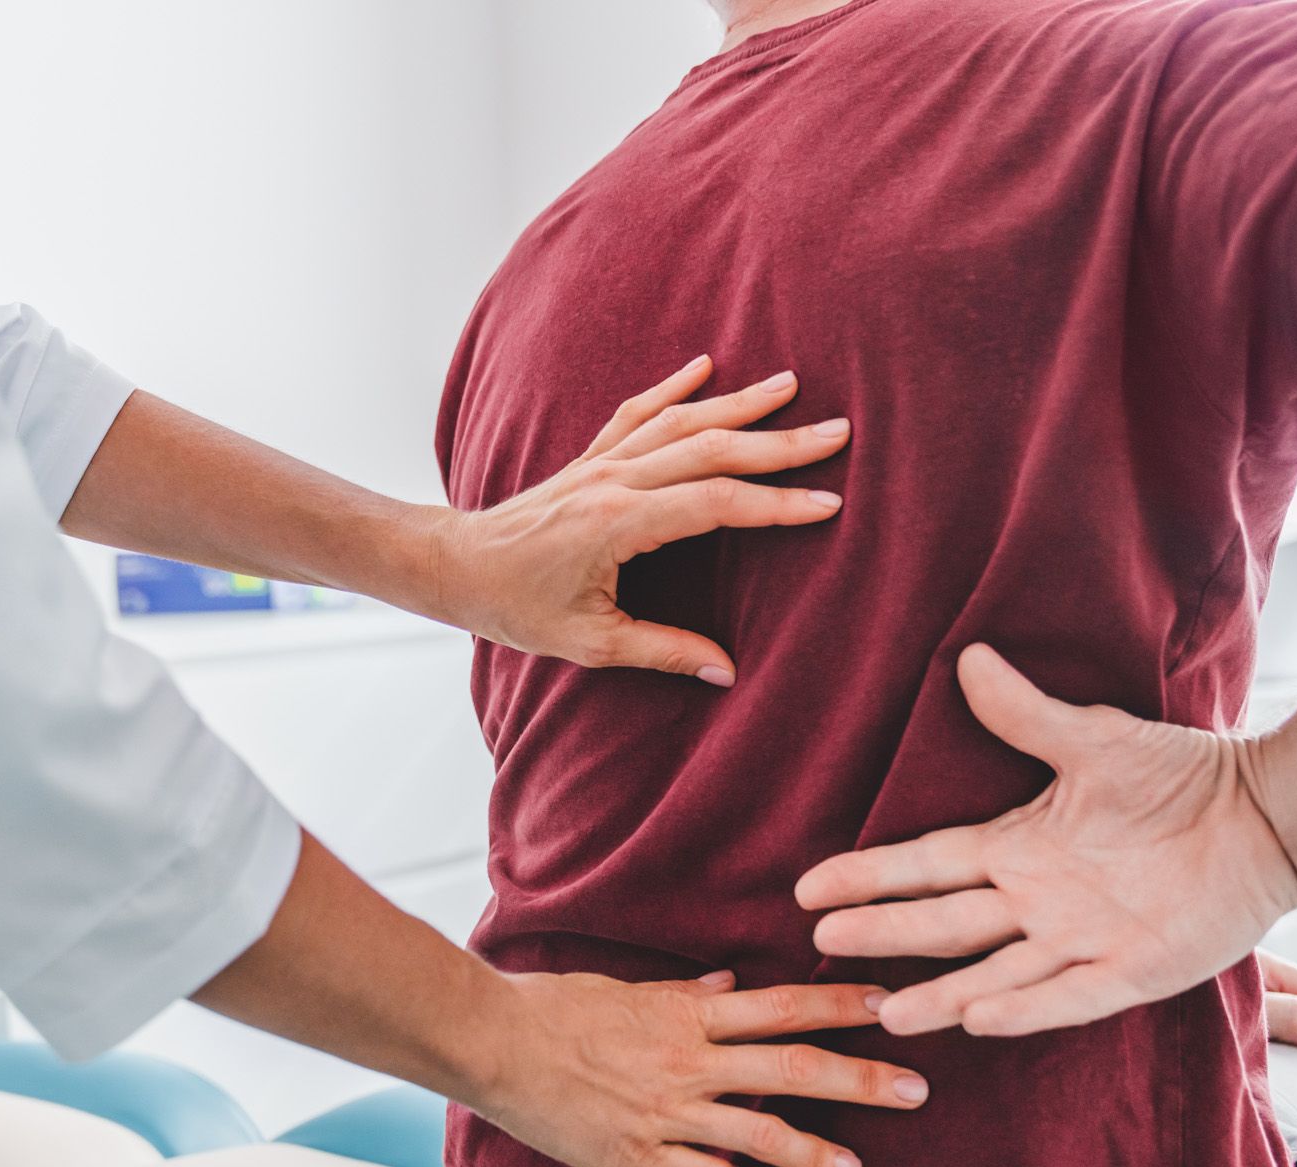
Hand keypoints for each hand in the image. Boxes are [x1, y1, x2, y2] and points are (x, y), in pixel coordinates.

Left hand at [433, 355, 849, 684]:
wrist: (459, 566)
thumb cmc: (519, 607)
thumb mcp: (591, 643)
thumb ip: (662, 651)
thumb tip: (727, 671)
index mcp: (620, 524)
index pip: (715, 504)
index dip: (775, 504)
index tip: (827, 503)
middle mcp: (615, 481)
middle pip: (711, 450)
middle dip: (779, 442)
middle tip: (838, 431)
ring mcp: (602, 463)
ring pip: (681, 422)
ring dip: (739, 403)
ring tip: (790, 387)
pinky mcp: (590, 458)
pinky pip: (638, 413)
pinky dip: (674, 388)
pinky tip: (705, 365)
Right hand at [470, 969, 928, 1166]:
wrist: (493, 1044)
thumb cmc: (554, 1008)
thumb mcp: (625, 989)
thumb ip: (683, 994)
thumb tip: (730, 985)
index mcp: (690, 1015)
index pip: (785, 1007)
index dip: (842, 1006)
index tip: (891, 1006)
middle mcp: (689, 1063)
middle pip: (794, 1069)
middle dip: (861, 1079)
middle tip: (916, 1090)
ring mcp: (667, 1113)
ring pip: (759, 1135)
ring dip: (813, 1150)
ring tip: (854, 1165)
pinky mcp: (640, 1156)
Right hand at [796, 644, 1296, 1037]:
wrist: (1265, 813)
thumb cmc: (1181, 774)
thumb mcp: (1094, 739)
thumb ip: (1027, 714)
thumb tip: (969, 659)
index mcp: (1021, 848)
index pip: (927, 865)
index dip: (869, 877)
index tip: (811, 889)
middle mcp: (1038, 902)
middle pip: (944, 923)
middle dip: (884, 933)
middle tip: (821, 946)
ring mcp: (1081, 940)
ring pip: (993, 974)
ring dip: (941, 993)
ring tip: (886, 1012)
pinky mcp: (1133, 970)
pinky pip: (1070, 996)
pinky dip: (1026, 1009)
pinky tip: (980, 1022)